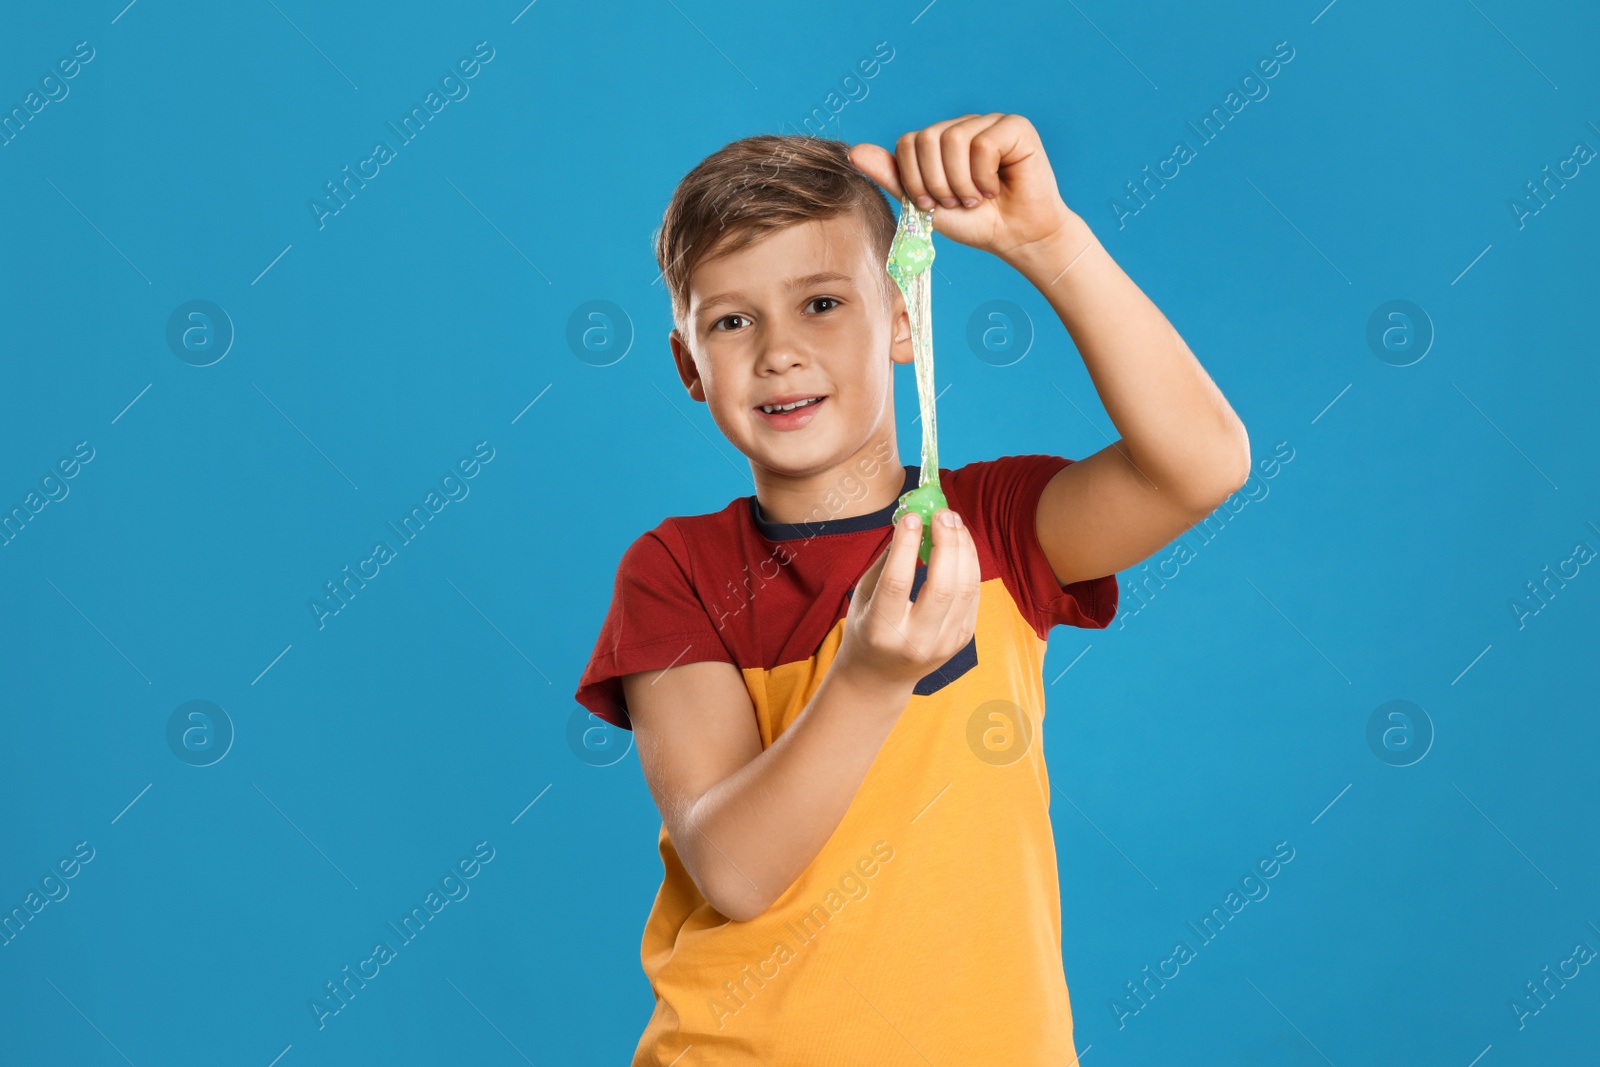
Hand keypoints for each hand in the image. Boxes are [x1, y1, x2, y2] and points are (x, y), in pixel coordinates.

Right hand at [834, 507, 980, 693]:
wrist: (880, 677)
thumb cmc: (867, 629)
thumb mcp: (864, 598)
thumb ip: (887, 562)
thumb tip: (911, 519)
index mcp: (882, 630)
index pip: (897, 583)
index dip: (906, 546)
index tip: (911, 516)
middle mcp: (916, 641)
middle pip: (942, 587)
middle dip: (946, 544)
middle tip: (942, 513)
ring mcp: (944, 644)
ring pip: (964, 589)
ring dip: (963, 549)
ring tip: (952, 521)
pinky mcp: (962, 640)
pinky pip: (971, 595)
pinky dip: (969, 564)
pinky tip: (960, 543)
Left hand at [848, 113, 1076, 264]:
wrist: (1016, 238)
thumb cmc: (976, 223)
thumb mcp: (925, 204)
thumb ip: (893, 177)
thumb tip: (853, 151)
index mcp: (940, 140)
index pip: (908, 142)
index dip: (913, 179)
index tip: (931, 205)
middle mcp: (963, 125)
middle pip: (927, 138)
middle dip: (936, 182)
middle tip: (957, 202)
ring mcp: (989, 122)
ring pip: (954, 139)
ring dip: (962, 182)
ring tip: (977, 198)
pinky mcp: (1015, 127)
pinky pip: (984, 143)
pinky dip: (985, 175)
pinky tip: (998, 187)